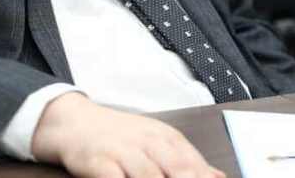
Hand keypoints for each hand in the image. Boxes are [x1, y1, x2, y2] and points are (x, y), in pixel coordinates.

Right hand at [31, 93, 224, 177]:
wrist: (75, 123)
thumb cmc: (121, 137)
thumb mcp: (157, 142)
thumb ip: (187, 160)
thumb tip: (218, 177)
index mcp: (166, 138)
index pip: (194, 164)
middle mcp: (147, 142)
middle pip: (178, 168)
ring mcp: (123, 151)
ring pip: (149, 175)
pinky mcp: (99, 162)